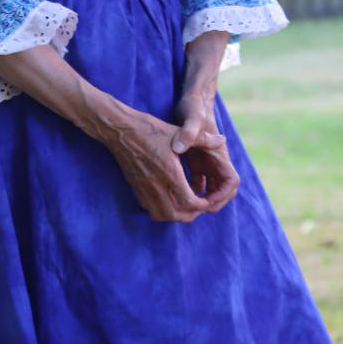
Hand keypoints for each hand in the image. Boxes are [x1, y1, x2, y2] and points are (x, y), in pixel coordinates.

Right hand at [101, 107, 219, 223]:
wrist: (120, 129)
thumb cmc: (150, 128)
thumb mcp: (178, 131)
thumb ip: (202, 138)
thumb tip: (222, 140)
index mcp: (170, 172)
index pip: (189, 201)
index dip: (201, 205)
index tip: (206, 200)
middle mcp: (156, 184)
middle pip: (176, 215)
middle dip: (191, 214)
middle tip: (199, 206)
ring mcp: (143, 188)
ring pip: (161, 215)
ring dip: (175, 215)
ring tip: (185, 206)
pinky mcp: (135, 188)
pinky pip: (149, 208)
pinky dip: (161, 210)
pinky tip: (168, 200)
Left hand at [171, 86, 239, 212]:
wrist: (192, 99)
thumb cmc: (194, 107)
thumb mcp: (192, 119)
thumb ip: (188, 132)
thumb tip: (179, 148)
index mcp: (219, 154)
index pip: (231, 182)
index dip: (222, 195)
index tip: (207, 203)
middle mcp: (216, 160)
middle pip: (222, 190)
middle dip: (212, 203)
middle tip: (194, 211)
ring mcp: (207, 161)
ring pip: (210, 188)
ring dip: (201, 199)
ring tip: (184, 207)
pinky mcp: (196, 160)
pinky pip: (197, 182)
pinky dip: (190, 191)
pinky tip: (175, 196)